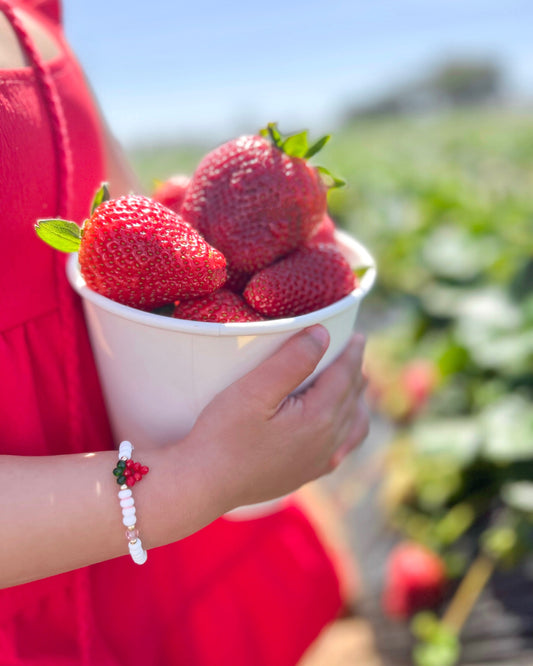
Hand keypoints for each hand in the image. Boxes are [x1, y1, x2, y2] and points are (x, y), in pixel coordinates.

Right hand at [183, 325, 368, 510]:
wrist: (202, 485)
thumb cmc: (221, 434)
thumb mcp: (253, 390)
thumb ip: (292, 360)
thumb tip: (323, 334)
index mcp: (318, 418)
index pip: (345, 377)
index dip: (352, 353)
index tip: (358, 336)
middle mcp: (327, 443)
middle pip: (352, 399)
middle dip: (355, 372)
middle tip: (354, 351)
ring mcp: (318, 462)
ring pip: (353, 425)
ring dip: (356, 401)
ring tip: (353, 383)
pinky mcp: (306, 475)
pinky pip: (342, 448)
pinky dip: (349, 428)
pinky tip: (339, 426)